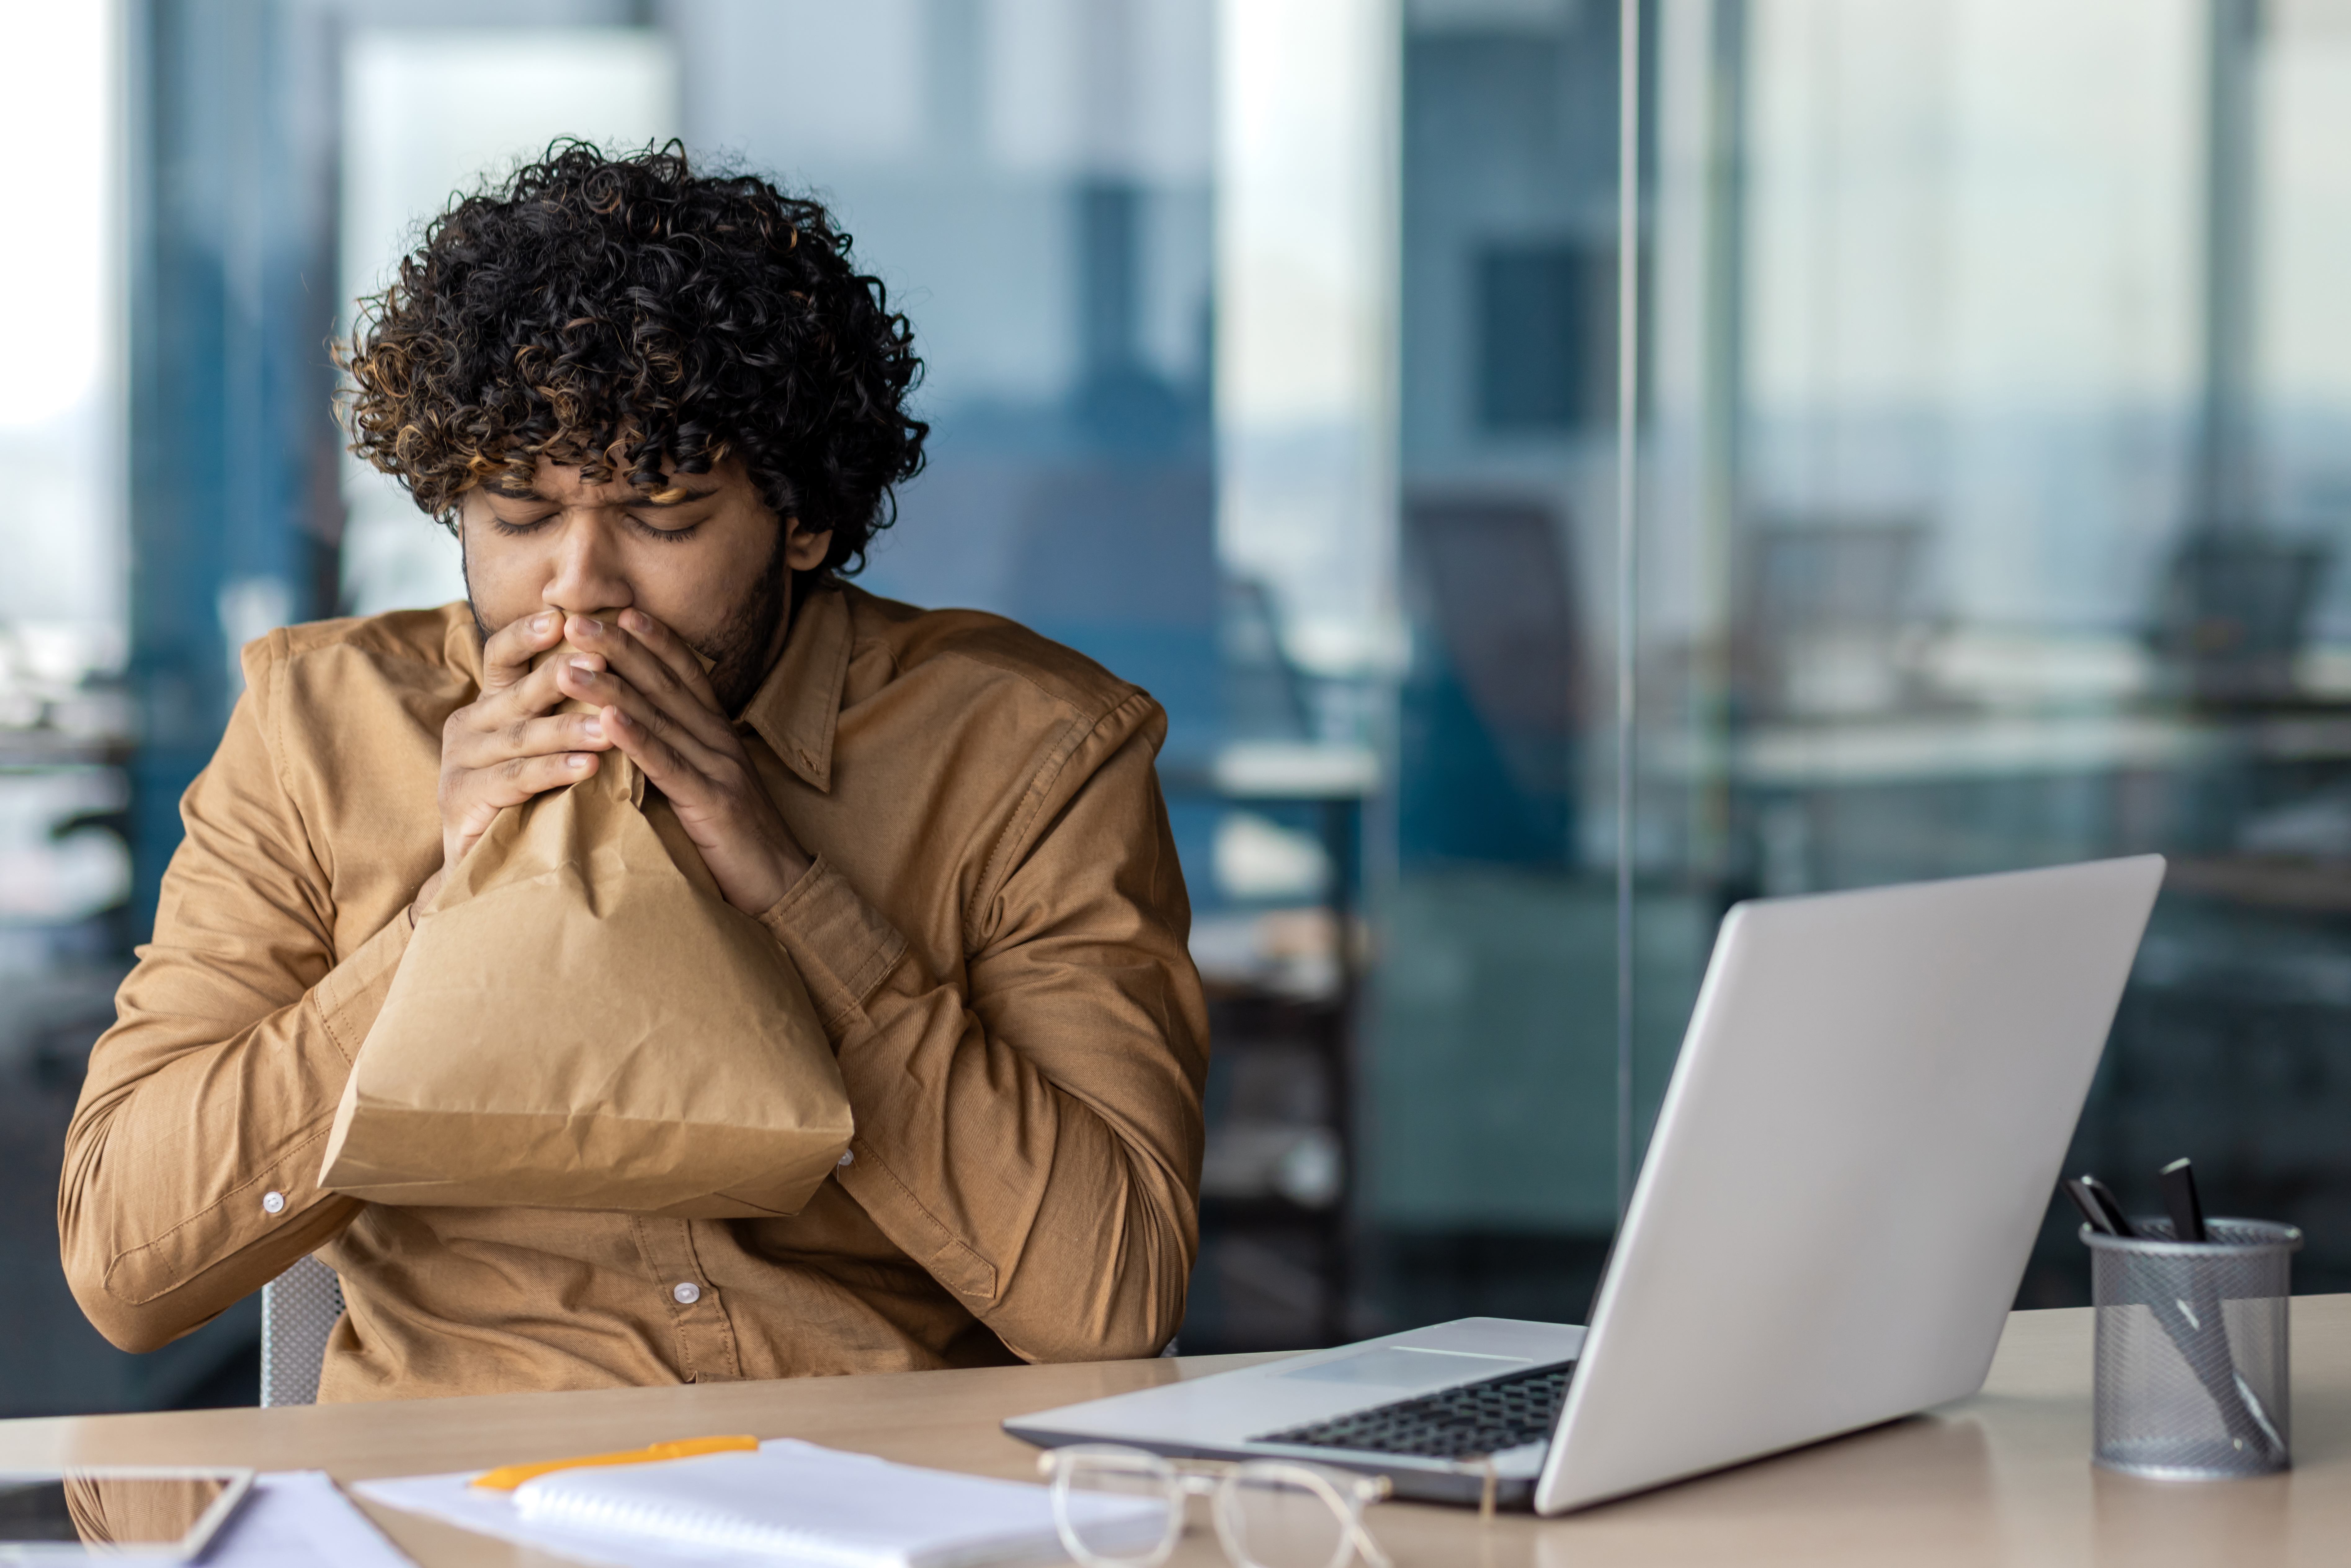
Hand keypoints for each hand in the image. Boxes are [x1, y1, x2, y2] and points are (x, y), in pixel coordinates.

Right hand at [417, 610, 616, 911]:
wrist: (491, 864)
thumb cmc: (535, 798)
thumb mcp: (551, 744)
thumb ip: (568, 705)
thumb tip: (616, 656)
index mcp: (490, 704)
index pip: (503, 655)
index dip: (527, 634)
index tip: (563, 616)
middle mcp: (468, 725)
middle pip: (519, 694)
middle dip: (563, 677)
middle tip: (604, 662)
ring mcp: (459, 762)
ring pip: (522, 737)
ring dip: (568, 730)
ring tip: (609, 727)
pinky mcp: (461, 799)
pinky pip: (515, 779)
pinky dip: (554, 772)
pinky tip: (588, 768)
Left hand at [556, 608, 811, 914]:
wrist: (786, 887)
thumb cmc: (739, 844)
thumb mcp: (708, 791)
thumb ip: (680, 761)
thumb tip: (637, 741)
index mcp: (719, 738)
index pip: (686, 677)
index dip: (655, 641)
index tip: (620, 610)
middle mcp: (720, 743)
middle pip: (665, 685)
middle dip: (619, 648)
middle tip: (575, 619)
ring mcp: (719, 770)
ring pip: (659, 719)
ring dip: (612, 686)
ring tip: (570, 663)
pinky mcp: (713, 804)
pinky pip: (668, 766)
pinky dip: (637, 739)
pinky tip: (607, 718)